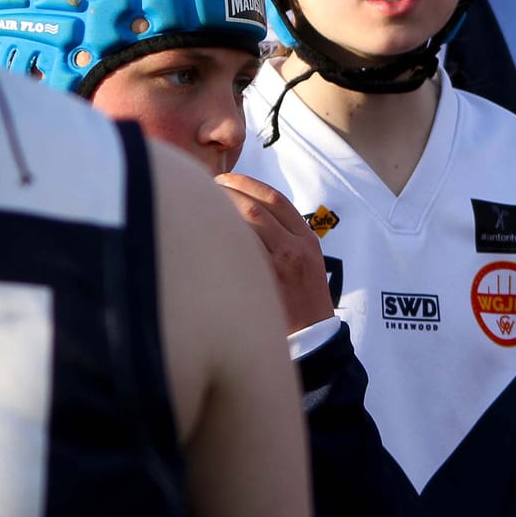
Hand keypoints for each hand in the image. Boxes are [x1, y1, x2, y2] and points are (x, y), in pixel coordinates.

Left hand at [215, 173, 335, 334]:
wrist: (313, 338)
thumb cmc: (304, 300)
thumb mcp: (306, 262)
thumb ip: (285, 237)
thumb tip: (246, 213)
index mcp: (307, 238)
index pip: (275, 198)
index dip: (247, 183)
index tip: (227, 178)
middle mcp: (295, 247)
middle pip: (257, 206)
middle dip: (229, 191)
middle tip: (207, 189)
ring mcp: (280, 265)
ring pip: (246, 223)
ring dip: (221, 211)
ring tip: (202, 206)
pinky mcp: (264, 282)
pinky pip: (239, 250)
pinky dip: (221, 237)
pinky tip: (204, 235)